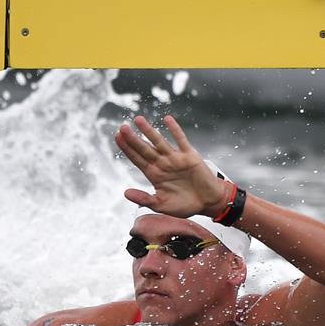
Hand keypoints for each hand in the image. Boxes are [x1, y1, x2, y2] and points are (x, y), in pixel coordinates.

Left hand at [114, 115, 228, 217]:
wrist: (208, 203)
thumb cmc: (184, 205)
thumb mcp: (161, 205)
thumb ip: (144, 199)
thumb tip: (125, 193)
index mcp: (154, 175)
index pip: (137, 159)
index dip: (127, 149)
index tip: (117, 138)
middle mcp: (163, 164)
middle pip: (145, 149)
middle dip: (133, 139)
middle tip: (122, 127)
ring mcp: (175, 158)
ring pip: (160, 142)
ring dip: (149, 131)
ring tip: (138, 120)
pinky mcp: (189, 156)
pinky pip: (181, 140)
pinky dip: (175, 130)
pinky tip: (167, 119)